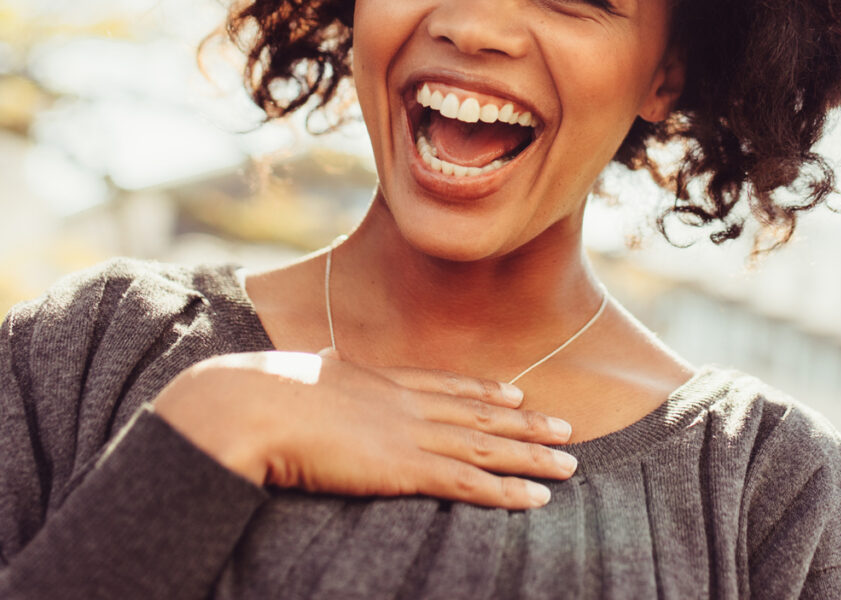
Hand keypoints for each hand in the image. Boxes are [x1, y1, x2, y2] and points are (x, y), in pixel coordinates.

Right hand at [153, 350, 575, 508]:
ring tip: (568, 463)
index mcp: (384, 379)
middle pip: (483, 413)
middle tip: (566, 428)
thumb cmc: (268, 392)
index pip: (450, 385)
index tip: (518, 391)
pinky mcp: (406, 469)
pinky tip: (535, 498)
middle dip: (528, 423)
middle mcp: (409, 402)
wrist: (258, 405)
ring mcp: (412, 433)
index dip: (488, 390)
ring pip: (489, 446)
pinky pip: (469, 483)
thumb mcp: (307, 373)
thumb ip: (327, 370)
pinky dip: (507, 491)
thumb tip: (325, 357)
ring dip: (532, 457)